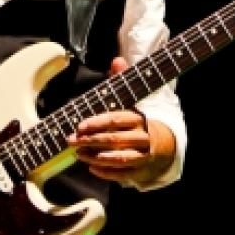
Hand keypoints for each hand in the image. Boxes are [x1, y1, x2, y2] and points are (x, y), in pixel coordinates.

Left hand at [68, 56, 162, 183]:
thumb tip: (117, 60)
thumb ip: (122, 80)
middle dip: (90, 141)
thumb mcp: (132, 98)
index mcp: (139, 118)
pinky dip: (106, 172)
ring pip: (118, 158)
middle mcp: (142, 137)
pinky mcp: (141, 170)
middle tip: (70, 140)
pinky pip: (122, 174)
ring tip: (78, 154)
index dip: (98, 123)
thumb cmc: (139, 121)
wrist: (164, 145)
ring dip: (96, 157)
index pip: (117, 119)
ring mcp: (142, 156)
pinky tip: (91, 168)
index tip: (80, 126)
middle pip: (114, 140)